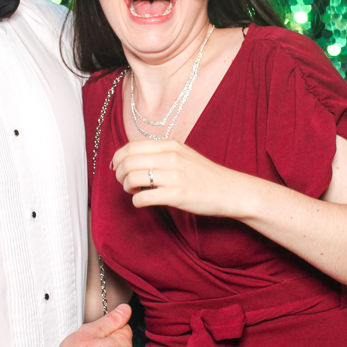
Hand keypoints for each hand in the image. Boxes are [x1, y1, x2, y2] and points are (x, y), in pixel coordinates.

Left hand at [110, 139, 252, 216]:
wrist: (230, 190)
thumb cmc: (205, 175)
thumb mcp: (183, 154)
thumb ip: (160, 153)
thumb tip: (132, 158)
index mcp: (170, 145)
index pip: (131, 146)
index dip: (118, 158)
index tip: (116, 167)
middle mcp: (171, 157)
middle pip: (128, 162)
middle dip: (120, 174)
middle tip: (124, 182)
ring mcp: (174, 176)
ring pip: (132, 178)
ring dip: (127, 187)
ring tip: (134, 191)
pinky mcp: (177, 195)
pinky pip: (144, 198)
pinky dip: (137, 201)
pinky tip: (143, 202)